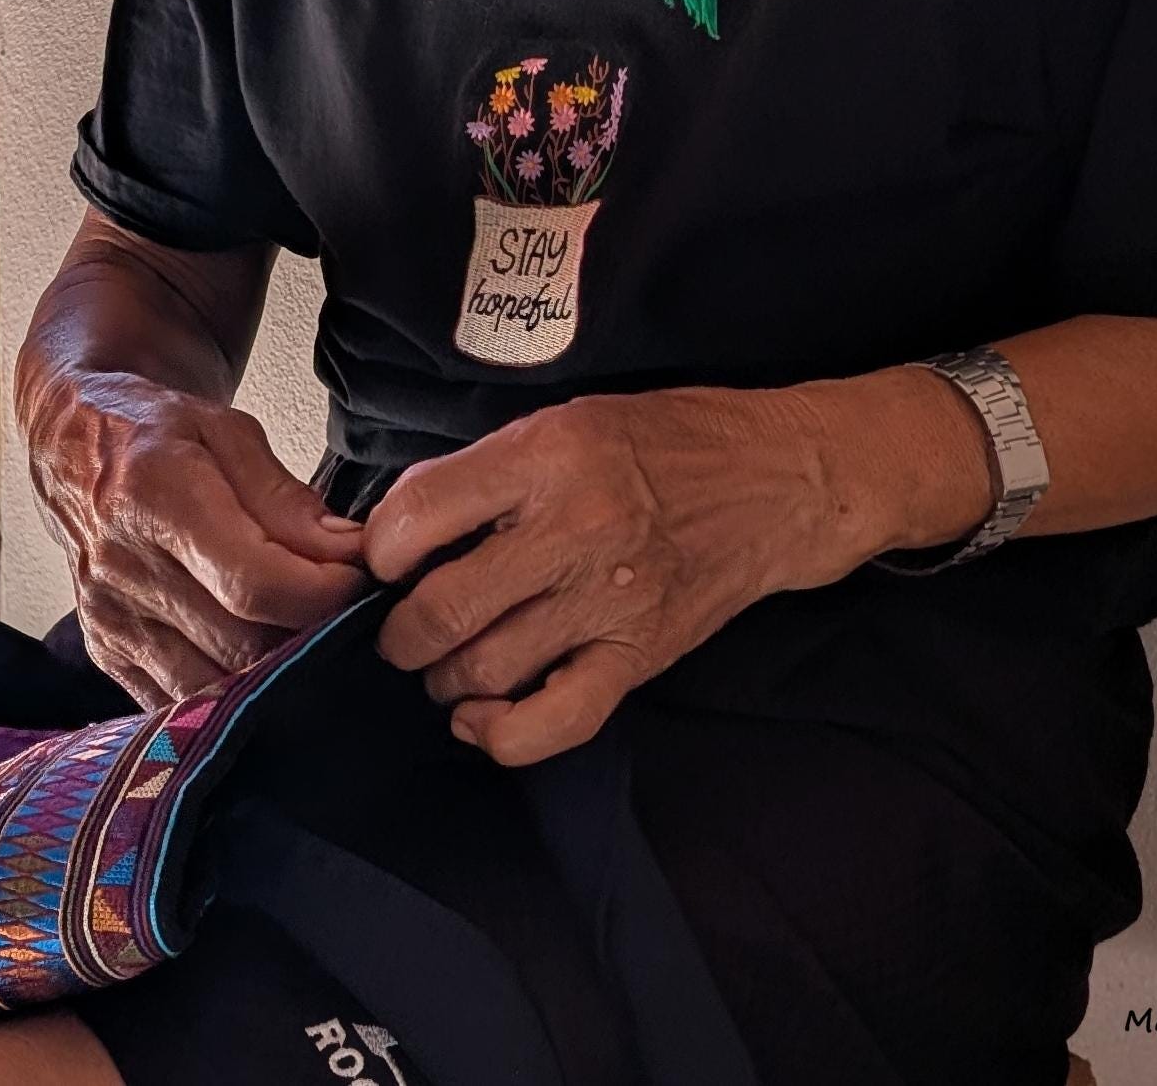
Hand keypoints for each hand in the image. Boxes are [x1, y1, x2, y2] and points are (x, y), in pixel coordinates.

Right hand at [22, 365, 368, 705]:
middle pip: (238, 644)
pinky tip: (260, 665)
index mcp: (153, 496)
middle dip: (308, 637)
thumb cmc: (155, 431)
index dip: (320, 593)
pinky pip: (179, 704)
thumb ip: (287, 499)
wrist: (70, 448)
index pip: (252, 581)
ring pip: (212, 688)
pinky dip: (228, 696)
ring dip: (272, 676)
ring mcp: (109, 621)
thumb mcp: (226, 432)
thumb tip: (347, 554)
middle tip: (349, 614)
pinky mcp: (107, 654)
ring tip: (309, 639)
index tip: (361, 582)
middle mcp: (121, 569)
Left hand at [362, 381, 946, 765]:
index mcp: (547, 458)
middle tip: (402, 627)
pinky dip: (500, 735)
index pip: (419, 517)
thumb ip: (484, 469)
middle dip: (400, 632)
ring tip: (444, 664)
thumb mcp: (567, 421)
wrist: (776, 480)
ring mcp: (610, 601)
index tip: (384, 560)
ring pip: (486, 669)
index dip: (380, 550)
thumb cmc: (668, 441)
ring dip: (444, 679)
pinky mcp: (640, 657)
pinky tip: (479, 720)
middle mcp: (575, 530)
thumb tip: (399, 521)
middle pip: (443, 608)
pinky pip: (555, 721)